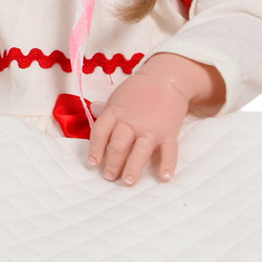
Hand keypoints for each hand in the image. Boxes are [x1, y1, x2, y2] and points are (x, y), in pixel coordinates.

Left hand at [87, 53, 223, 185]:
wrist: (166, 79)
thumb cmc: (138, 89)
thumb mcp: (117, 96)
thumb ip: (107, 109)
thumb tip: (92, 112)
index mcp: (116, 112)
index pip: (100, 132)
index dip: (95, 148)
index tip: (93, 162)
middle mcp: (131, 122)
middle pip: (118, 144)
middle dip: (112, 163)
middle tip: (109, 177)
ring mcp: (151, 128)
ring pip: (140, 150)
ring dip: (133, 167)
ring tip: (128, 182)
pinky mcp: (169, 133)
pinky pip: (169, 151)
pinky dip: (168, 164)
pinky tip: (165, 177)